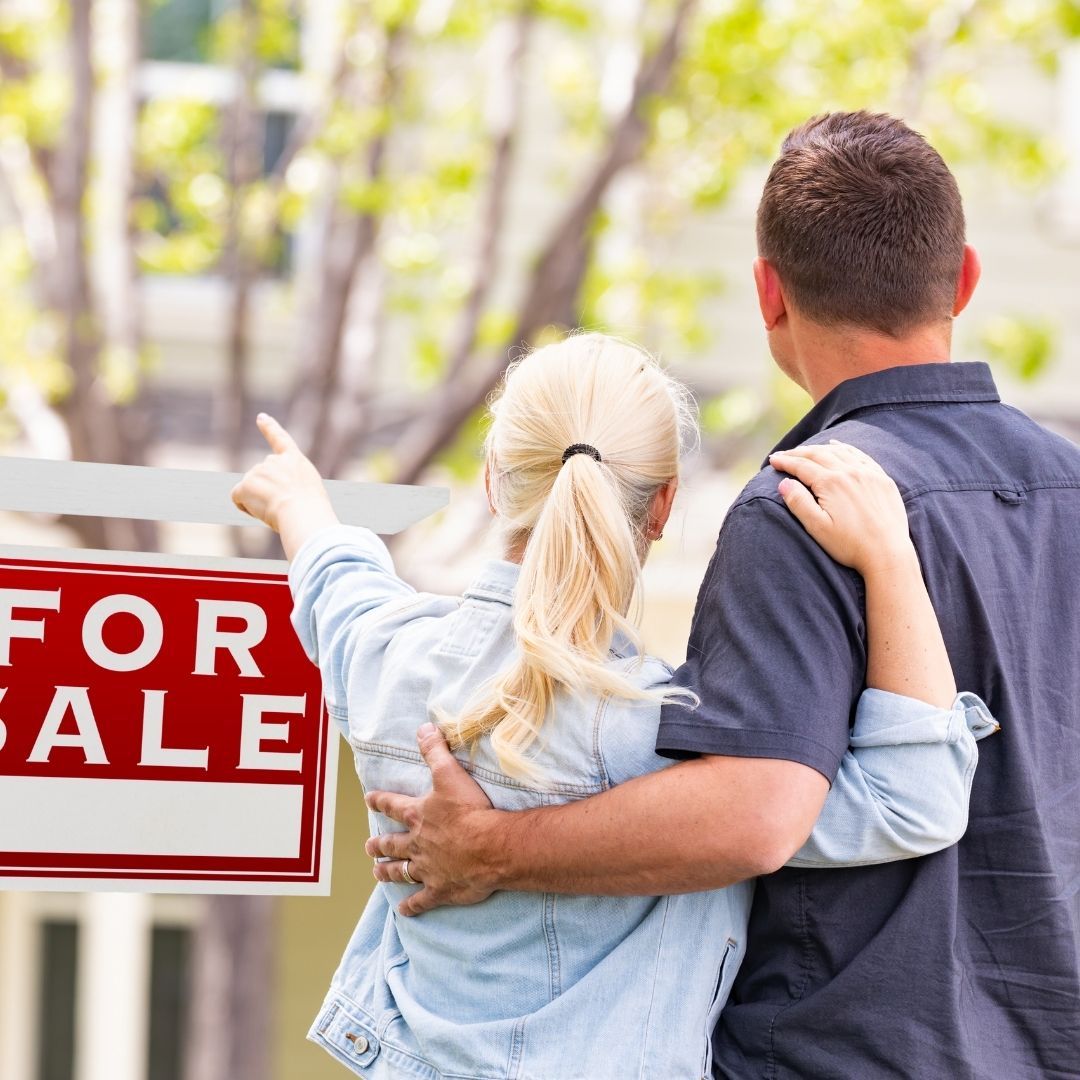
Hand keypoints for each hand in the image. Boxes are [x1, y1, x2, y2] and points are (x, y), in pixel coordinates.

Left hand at [231, 413, 331, 533]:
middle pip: (262, 479)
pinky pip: (238, 499)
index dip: (270, 428)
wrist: (303, 512)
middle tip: (285, 505)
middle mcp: (274, 461)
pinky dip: (246, 507)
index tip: (261, 417)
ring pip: (251, 491)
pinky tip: (262, 511)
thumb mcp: (308, 491)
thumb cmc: (312, 509)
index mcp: (294, 460)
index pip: (280, 440)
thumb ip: (290, 484)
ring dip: (260, 502)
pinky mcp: (245, 484)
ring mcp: (258, 471)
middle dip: (267, 491)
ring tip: (278, 509)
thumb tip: (271, 496)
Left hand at [365, 723, 500, 915]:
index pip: (393, 805)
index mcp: (418, 815)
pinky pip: (421, 900)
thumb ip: (435, 751)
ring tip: (377, 873)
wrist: (490, 846)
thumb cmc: (471, 810)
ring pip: (401, 872)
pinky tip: (404, 910)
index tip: (368, 799)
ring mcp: (427, 869)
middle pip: (392, 844)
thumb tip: (423, 727)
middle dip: (379, 844)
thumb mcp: (450, 773)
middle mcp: (417, 843)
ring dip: (388, 872)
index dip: (380, 801)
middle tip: (369, 846)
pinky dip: (412, 906)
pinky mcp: (440, 889)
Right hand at [769, 441, 915, 576]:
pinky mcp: (882, 479)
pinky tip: (836, 446)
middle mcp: (850, 472)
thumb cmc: (849, 545)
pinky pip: (860, 455)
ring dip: (818, 448)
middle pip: (818, 454)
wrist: (888, 554)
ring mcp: (868, 473)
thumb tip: (784, 483)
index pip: (802, 466)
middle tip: (783, 455)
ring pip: (839, 451)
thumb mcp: (817, 527)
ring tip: (804, 451)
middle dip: (798, 453)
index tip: (773, 461)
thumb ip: (799, 503)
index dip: (785, 462)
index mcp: (831, 483)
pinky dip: (844, 448)